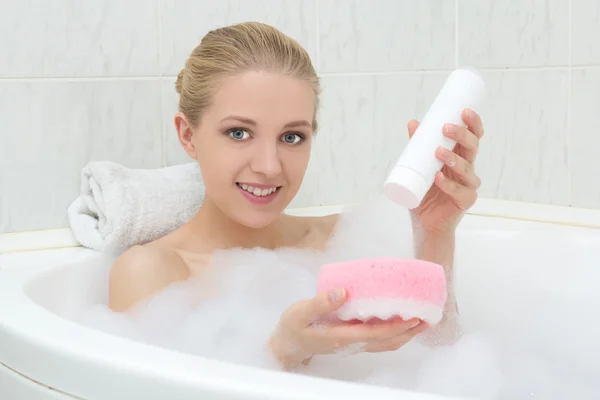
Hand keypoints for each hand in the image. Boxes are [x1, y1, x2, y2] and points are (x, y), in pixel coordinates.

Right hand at [269, 288, 426, 368]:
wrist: (287, 344)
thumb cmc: (293, 327)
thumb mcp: (301, 312)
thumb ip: (321, 302)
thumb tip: (344, 292)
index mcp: (342, 336)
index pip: (375, 333)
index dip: (396, 327)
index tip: (413, 317)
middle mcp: (352, 343)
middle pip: (386, 341)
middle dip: (409, 331)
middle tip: (428, 318)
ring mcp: (353, 343)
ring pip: (385, 343)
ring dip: (405, 334)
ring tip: (421, 321)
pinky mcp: (352, 339)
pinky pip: (379, 339)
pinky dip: (394, 333)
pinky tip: (400, 322)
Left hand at [409, 109, 483, 234]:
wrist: (424, 222)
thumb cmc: (425, 192)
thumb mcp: (418, 165)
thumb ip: (417, 146)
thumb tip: (412, 122)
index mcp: (460, 156)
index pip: (473, 137)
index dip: (473, 124)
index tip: (464, 112)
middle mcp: (467, 169)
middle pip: (472, 148)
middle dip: (462, 136)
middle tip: (446, 128)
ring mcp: (468, 185)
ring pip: (467, 169)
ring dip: (453, 159)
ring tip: (438, 152)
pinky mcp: (465, 201)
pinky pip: (459, 191)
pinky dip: (448, 184)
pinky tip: (438, 178)